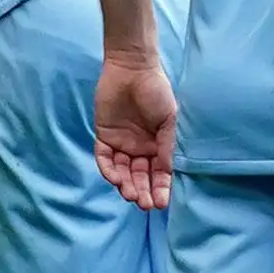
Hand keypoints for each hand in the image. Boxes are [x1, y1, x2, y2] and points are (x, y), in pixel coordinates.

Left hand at [93, 54, 176, 209]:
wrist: (133, 69)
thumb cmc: (156, 92)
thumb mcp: (169, 120)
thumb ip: (167, 147)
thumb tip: (168, 174)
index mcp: (158, 146)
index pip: (159, 174)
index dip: (160, 189)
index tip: (160, 203)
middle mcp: (140, 149)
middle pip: (140, 177)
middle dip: (142, 191)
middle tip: (143, 203)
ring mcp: (122, 144)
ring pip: (122, 172)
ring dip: (125, 184)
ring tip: (129, 193)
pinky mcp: (104, 137)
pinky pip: (105, 159)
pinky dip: (108, 170)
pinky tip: (114, 178)